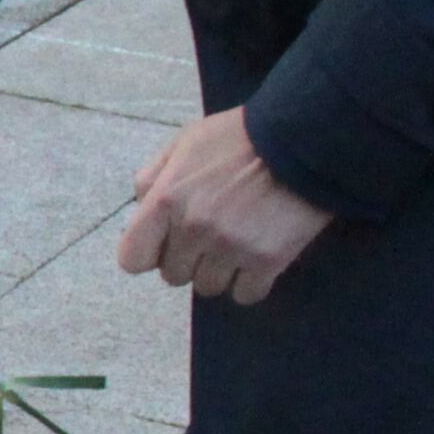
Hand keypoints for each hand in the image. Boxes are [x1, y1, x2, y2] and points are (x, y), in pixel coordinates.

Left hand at [118, 109, 331, 304]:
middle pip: (173, 276)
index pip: (132, 259)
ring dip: (219, 271)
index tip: (164, 245)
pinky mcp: (267, 261)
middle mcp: (193, 229)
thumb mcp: (184, 143)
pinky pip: (245, 294)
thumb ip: (153, 177)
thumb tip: (141, 210)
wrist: (301, 141)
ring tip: (237, 243)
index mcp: (166, 199)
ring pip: (209, 287)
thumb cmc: (238, 138)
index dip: (148, 254)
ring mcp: (230, 248)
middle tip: (210, 236)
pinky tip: (257, 257)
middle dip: (188, 259)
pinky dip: (250, 282)